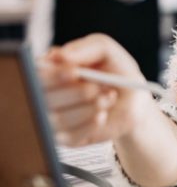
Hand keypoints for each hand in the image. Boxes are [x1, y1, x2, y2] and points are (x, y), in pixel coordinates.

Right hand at [40, 34, 156, 146]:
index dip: (53, 75)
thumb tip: (60, 56)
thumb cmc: (114, 70)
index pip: (34, 74)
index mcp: (46, 70)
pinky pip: (70, 136)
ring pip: (58, 119)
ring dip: (90, 107)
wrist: (133, 99)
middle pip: (43, 98)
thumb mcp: (106, 51)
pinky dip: (91, 124)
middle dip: (77, 92)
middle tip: (97, 87)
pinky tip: (102, 115)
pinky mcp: (64, 138)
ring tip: (108, 97)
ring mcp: (51, 118)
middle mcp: (42, 94)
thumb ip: (85, 48)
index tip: (74, 72)